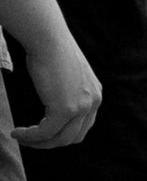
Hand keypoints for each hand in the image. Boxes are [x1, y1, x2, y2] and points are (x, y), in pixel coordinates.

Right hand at [15, 27, 101, 149]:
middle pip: (73, 137)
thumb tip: (53, 99)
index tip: (43, 133)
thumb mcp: (66, 72)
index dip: (62, 134)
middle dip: (51, 142)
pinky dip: (30, 136)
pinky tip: (17, 133)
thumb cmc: (50, 48)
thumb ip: (66, 88)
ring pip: (59, 139)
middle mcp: (93, 102)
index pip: (83, 125)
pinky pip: (45, 133)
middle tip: (30, 140)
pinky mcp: (65, 110)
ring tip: (21, 138)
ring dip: (38, 143)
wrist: (48, 37)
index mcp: (95, 94)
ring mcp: (81, 107)